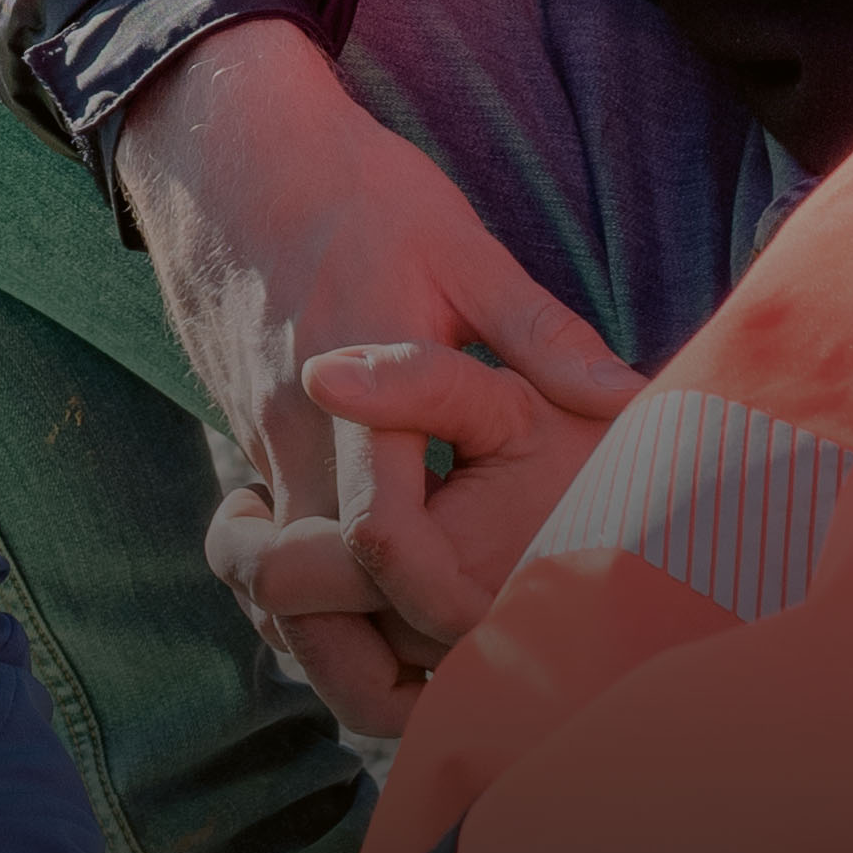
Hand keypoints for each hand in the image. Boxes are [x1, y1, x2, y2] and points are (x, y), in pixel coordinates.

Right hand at [117, 23, 641, 727]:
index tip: (501, 635)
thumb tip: (629, 399)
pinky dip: (311, 602)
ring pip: (272, 593)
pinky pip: (266, 554)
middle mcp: (288, 434)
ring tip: (427, 686)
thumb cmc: (355, 188)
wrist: (223, 148)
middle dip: (372, 669)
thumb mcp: (460, 244)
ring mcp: (252, 445)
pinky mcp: (242, 444)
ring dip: (336, 647)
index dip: (438, 605)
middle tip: (461, 704)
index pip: (379, 539)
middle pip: (304, 601)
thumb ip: (539, 333)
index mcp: (350, 389)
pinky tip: (376, 613)